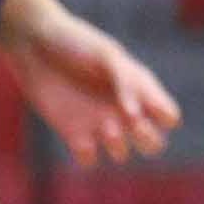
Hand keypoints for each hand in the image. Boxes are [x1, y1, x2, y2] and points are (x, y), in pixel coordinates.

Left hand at [5, 0, 180, 169]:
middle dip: (148, 139)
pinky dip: (88, 156)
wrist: (35, 45)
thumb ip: (126, 82)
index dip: (165, 117)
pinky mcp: (72, 134)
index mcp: (139, 89)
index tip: (150, 108)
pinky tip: (81, 139)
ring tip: (106, 128)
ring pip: (122, 153)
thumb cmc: (76, 43)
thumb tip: (135, 115)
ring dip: (118, 146)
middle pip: (152, 143)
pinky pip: (88, 159)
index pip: (168, 116)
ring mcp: (99, 123)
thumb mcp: (107, 55)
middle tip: (132, 124)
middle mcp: (123, 110)